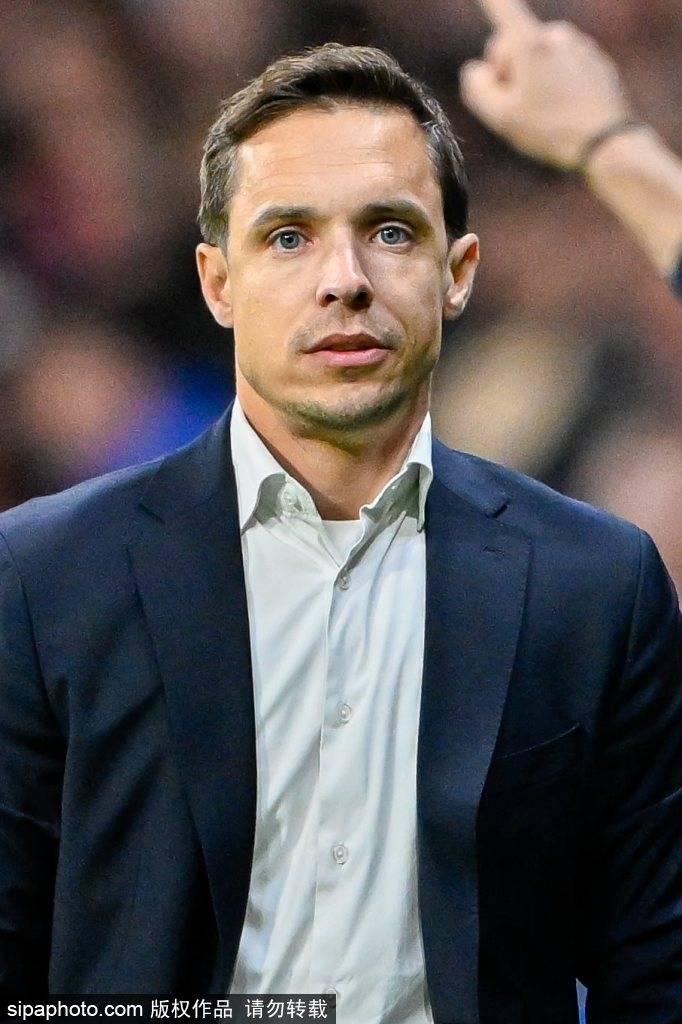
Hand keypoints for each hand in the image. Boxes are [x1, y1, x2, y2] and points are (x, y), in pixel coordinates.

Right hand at [460, 0, 632, 169]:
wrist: (606, 144)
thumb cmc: (549, 130)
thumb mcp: (500, 117)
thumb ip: (476, 89)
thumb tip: (476, 69)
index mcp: (530, 44)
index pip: (503, 9)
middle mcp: (556, 35)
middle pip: (516, 44)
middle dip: (508, 69)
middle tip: (513, 105)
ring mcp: (580, 46)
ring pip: (542, 56)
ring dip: (534, 77)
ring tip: (542, 112)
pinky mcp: (596, 61)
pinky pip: (565, 66)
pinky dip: (558, 83)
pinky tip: (562, 111)